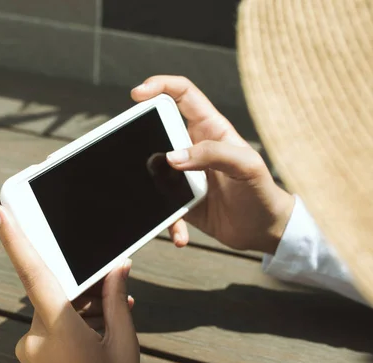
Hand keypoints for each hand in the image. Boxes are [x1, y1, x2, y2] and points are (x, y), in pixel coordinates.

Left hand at [0, 205, 139, 362]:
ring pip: (53, 313)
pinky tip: (96, 335)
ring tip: (111, 323)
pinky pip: (49, 330)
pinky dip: (70, 326)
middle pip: (54, 293)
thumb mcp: (123, 346)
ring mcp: (30, 351)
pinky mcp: (31, 362)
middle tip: (110, 288)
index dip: (14, 239)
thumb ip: (116, 301)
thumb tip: (117, 268)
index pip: (32, 273)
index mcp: (58, 329)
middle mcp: (35, 337)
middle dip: (81, 289)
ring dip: (79, 311)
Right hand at [132, 76, 294, 253]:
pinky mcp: (180, 200)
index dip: (160, 86)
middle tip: (139, 156)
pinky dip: (169, 223)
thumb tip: (172, 158)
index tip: (138, 94)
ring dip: (152, 187)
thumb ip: (213, 154)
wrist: (264, 231)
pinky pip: (163, 206)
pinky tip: (180, 236)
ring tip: (168, 204)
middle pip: (158, 131)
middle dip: (142, 139)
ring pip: (153, 171)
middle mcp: (194, 149)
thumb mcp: (246, 166)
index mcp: (211, 129)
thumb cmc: (263, 193)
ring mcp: (184, 174)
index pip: (183, 95)